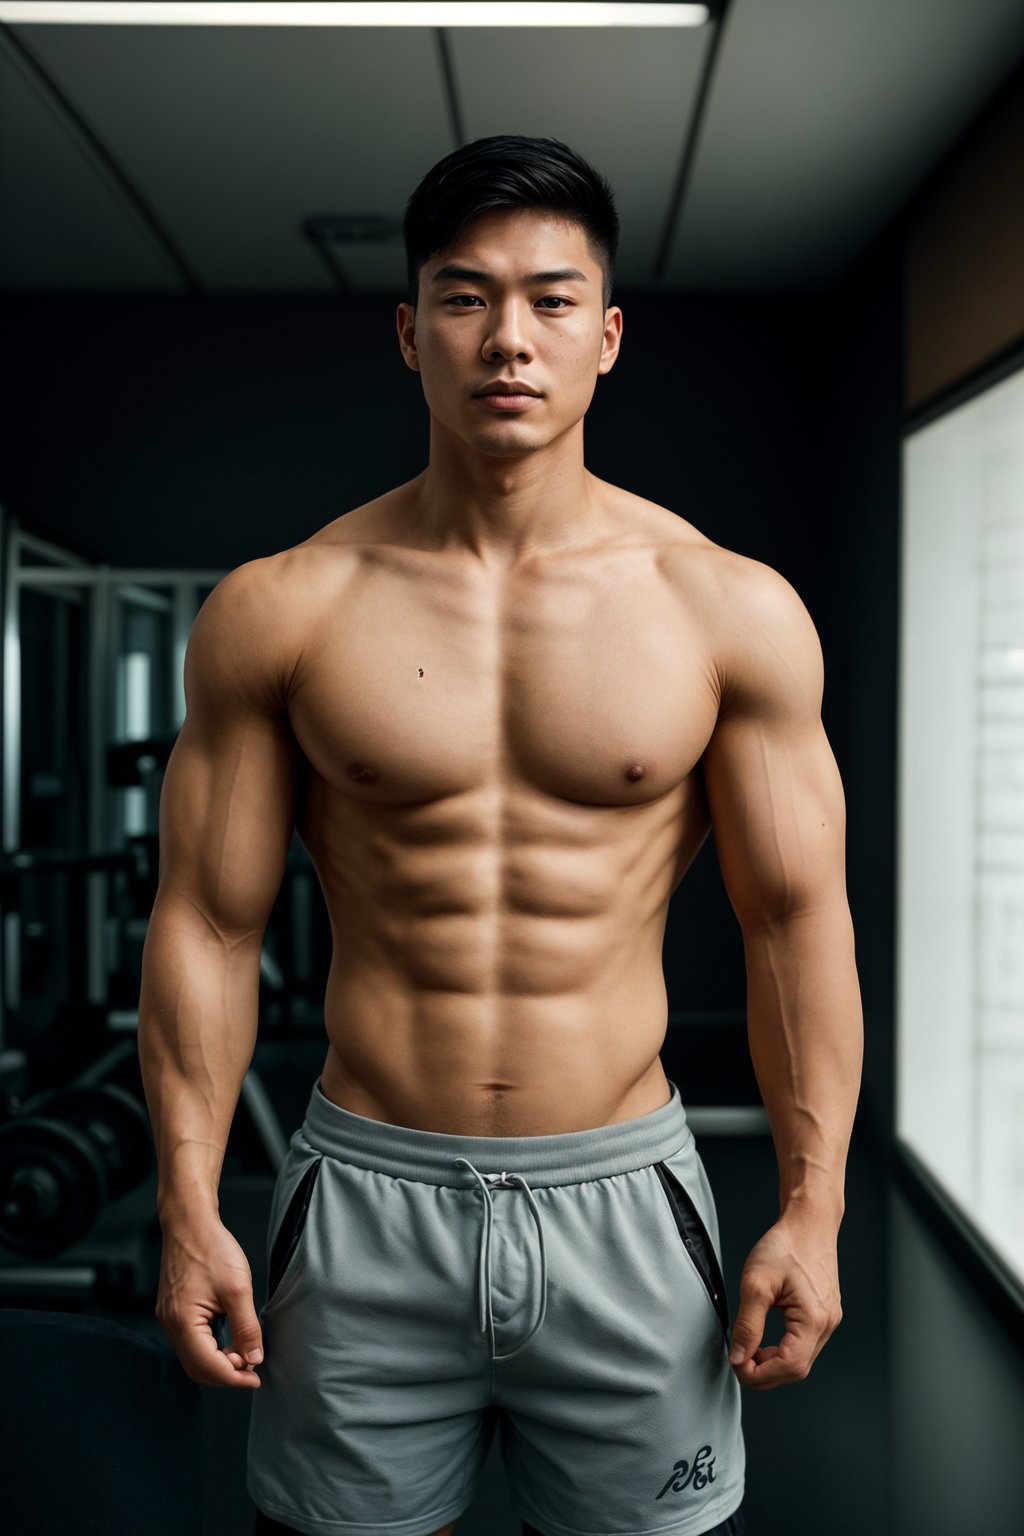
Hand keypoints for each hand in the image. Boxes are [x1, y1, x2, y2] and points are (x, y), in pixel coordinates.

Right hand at [155, 1215, 263, 1388]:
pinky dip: (210, 1348)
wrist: (190, 1222)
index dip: (234, 1377)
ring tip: (244, 1353)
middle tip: (252, 1369)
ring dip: (218, 1362)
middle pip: (197, 1368)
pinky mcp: (173, 1310)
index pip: (208, 1367)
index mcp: (183, 1322)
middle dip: (225, 1374)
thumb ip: (246, 1328)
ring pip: (193, 1357)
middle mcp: (170, 1325)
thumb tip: (254, 1359)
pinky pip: (191, 1341)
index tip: (256, 1378)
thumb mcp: (238, 1289)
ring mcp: (169, 1318)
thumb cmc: (212, 1249)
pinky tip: (229, 1340)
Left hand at [728, 1208, 841, 1389]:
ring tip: (749, 1350)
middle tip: (738, 1360)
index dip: (760, 1374)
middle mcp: (827, 1324)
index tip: (736, 1366)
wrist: (809, 1222)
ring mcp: (829, 1320)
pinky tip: (766, 1340)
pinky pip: (805, 1345)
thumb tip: (738, 1358)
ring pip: (801, 1360)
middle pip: (796, 1369)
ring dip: (774, 1363)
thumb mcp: (756, 1283)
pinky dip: (784, 1350)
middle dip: (765, 1373)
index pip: (789, 1366)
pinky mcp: (825, 1314)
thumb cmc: (785, 1245)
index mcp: (814, 1319)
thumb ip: (748, 1325)